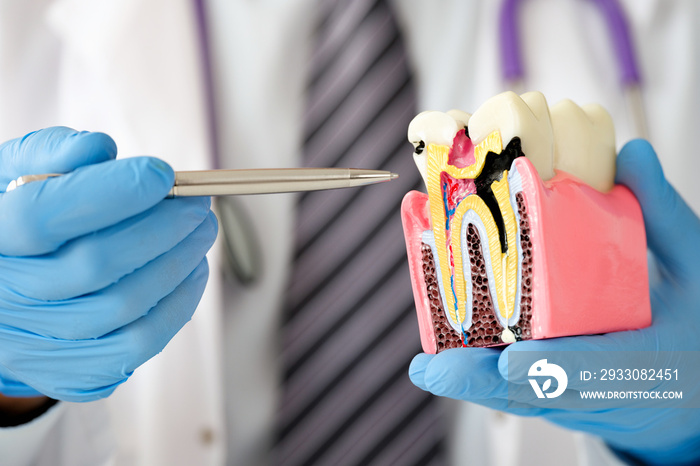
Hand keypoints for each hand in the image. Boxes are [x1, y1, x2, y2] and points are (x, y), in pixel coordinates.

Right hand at [0, 127, 216, 401]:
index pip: (45, 215)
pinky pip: (138, 344)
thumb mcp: (15, 176)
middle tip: (197, 205)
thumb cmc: (18, 223)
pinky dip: (177, 304)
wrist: (2, 293)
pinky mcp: (71, 371)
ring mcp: (36, 342)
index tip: (162, 174)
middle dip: (162, 228)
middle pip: (95, 264)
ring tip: (201, 231)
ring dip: (178, 264)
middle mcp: (6, 296)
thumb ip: (51, 155)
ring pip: (123, 306)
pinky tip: (192, 270)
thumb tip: (101, 149)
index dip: (112, 192)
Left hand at [409, 140, 699, 464]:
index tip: (513, 360)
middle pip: (542, 394)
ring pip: (520, 402)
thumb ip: (659, 214)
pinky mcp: (560, 401)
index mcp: (653, 359)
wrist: (694, 387)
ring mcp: (581, 401)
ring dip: (472, 386)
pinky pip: (517, 398)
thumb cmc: (694, 322)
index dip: (557, 367)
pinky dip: (480, 384)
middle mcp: (610, 391)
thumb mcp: (692, 265)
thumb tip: (630, 154)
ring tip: (429, 369)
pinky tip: (442, 367)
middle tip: (438, 369)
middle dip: (486, 382)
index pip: (602, 367)